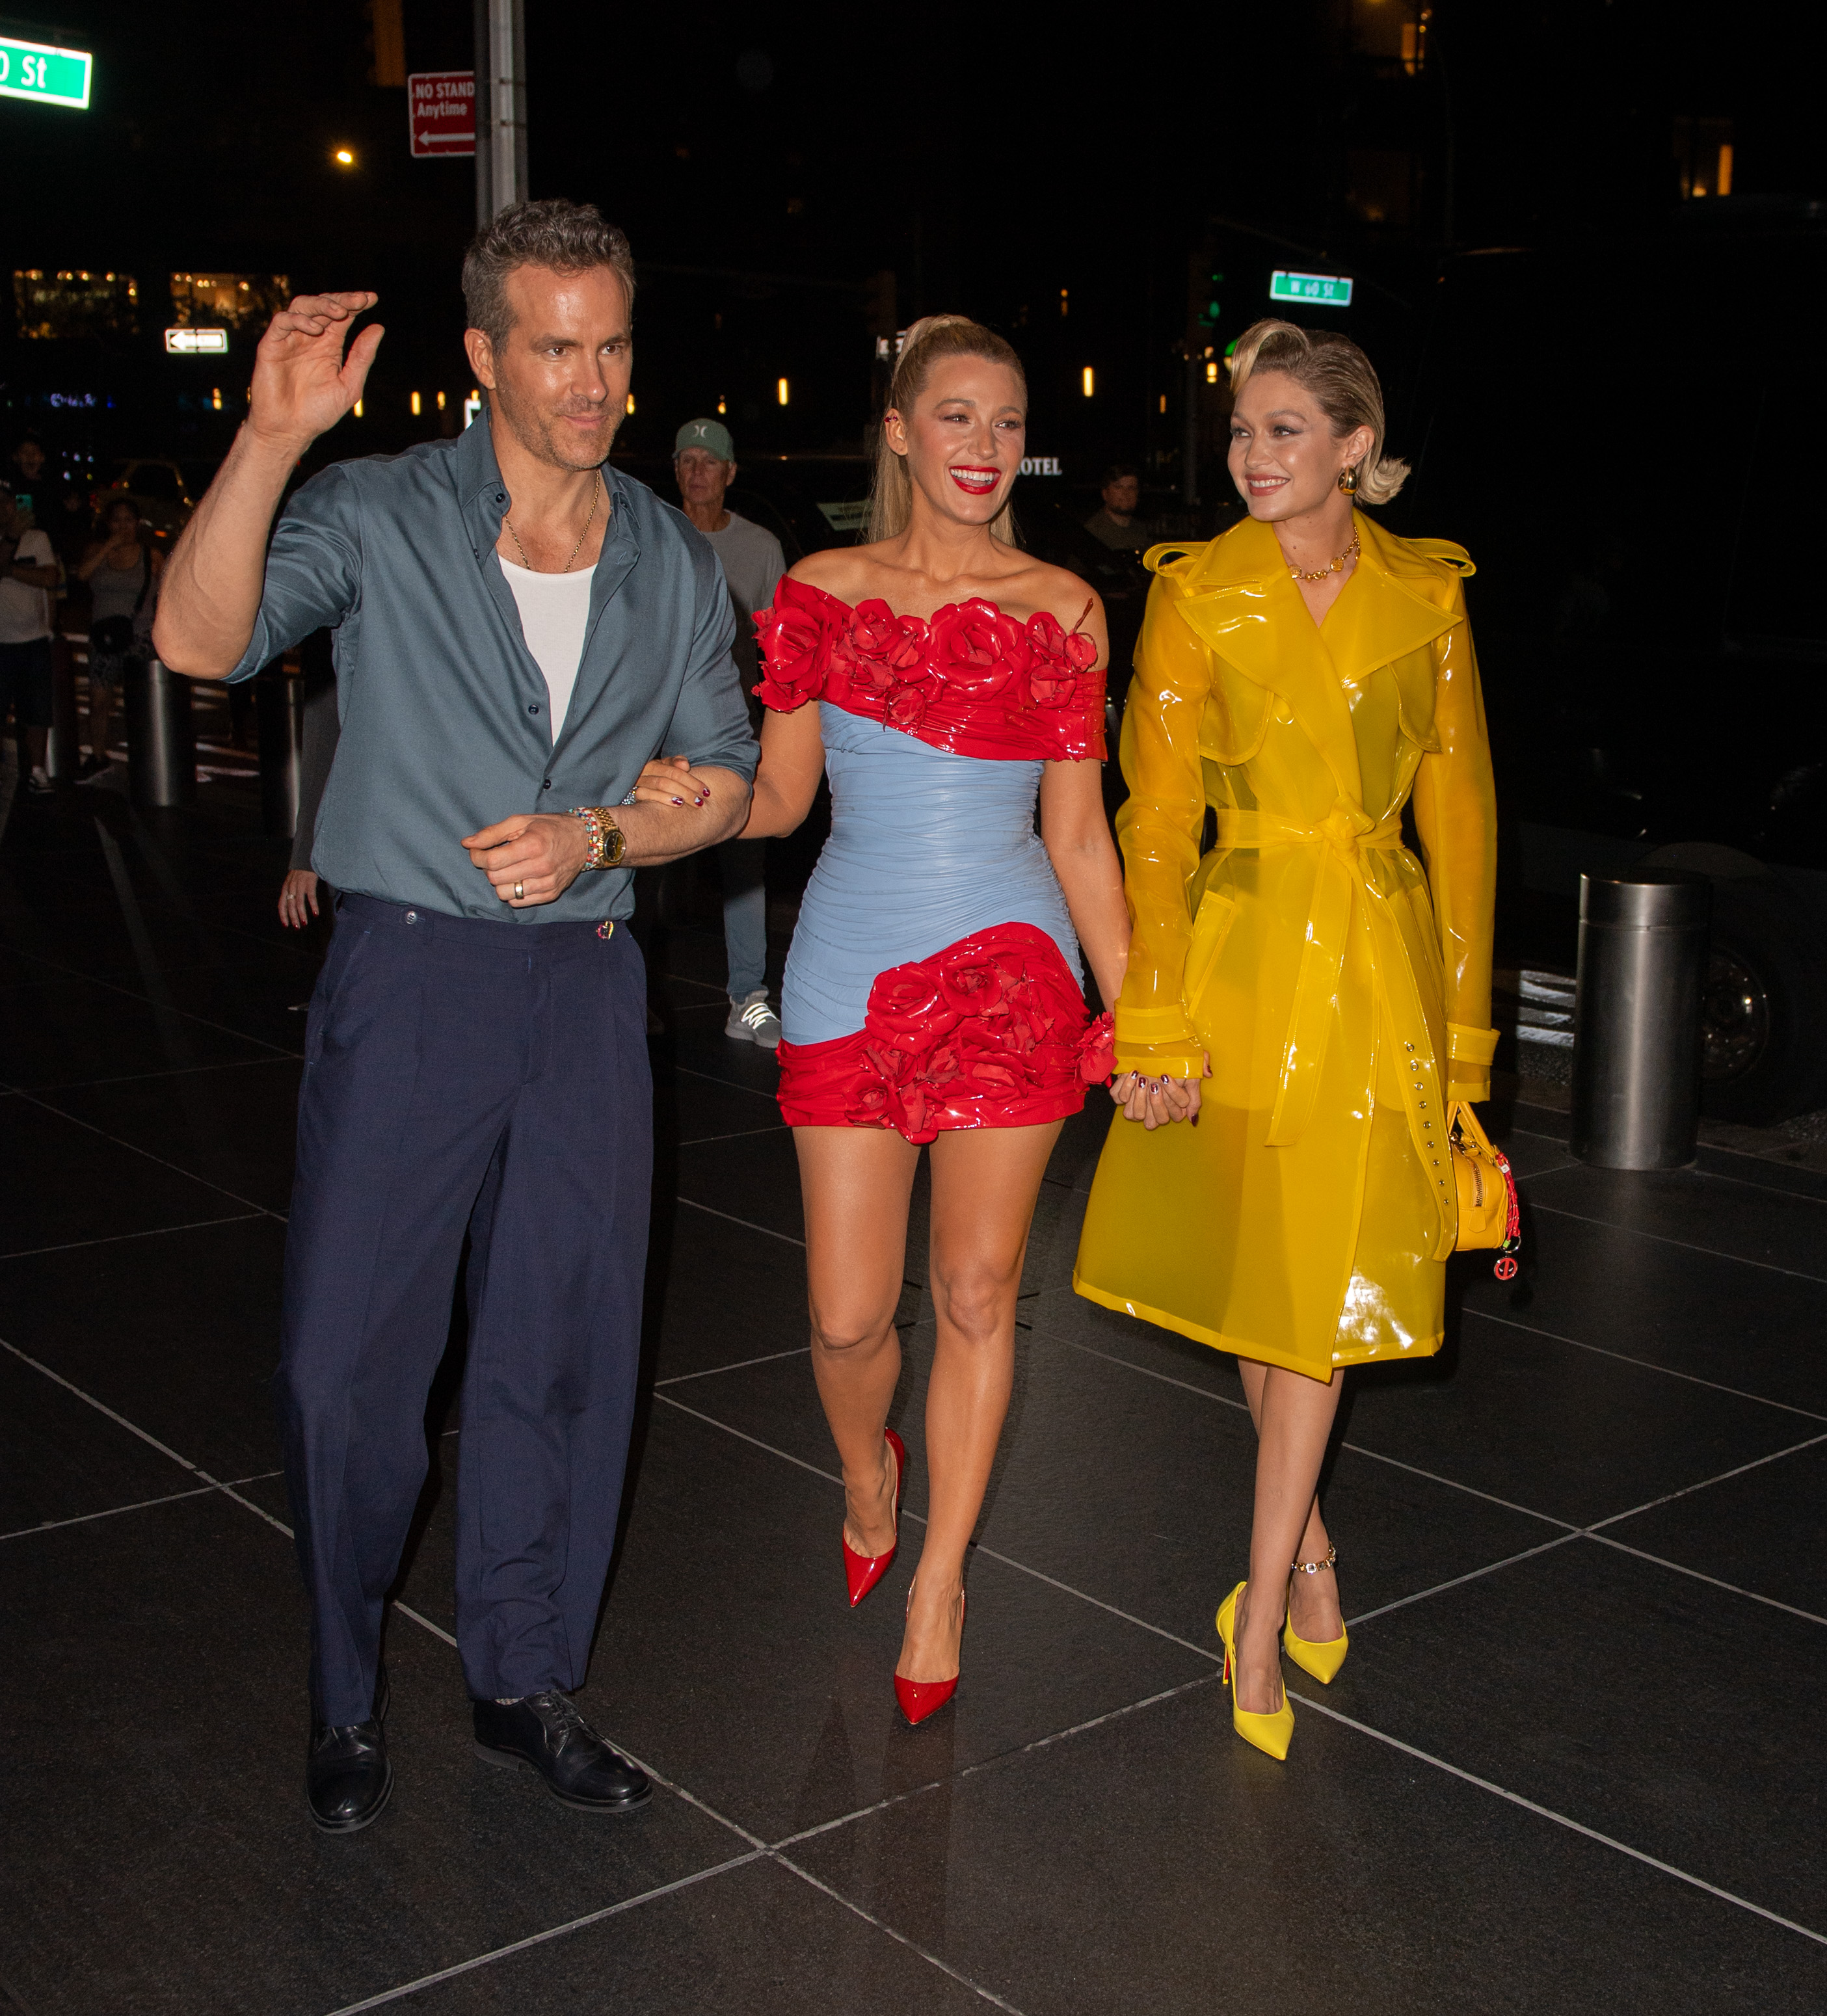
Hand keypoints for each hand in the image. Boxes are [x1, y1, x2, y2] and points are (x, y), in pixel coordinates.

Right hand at [247, 292, 383, 452]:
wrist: (290, 431)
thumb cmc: (318, 413)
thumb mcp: (349, 385)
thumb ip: (362, 357)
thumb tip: (378, 327)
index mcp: (328, 345)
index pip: (342, 316)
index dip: (356, 303)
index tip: (372, 298)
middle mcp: (309, 338)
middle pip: (323, 305)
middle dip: (342, 299)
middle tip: (359, 301)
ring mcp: (289, 339)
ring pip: (301, 306)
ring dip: (322, 304)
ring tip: (340, 312)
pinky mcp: (271, 345)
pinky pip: (282, 322)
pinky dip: (299, 320)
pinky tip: (316, 329)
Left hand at [277, 869, 319, 927]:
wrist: (308, 856)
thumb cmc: (302, 871)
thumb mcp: (293, 881)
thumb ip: (292, 891)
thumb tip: (294, 905)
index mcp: (286, 887)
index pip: (281, 904)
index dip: (283, 915)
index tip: (285, 925)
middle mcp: (291, 886)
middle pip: (290, 905)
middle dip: (293, 917)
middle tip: (297, 927)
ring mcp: (300, 884)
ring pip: (298, 902)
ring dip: (301, 914)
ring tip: (305, 923)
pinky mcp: (309, 881)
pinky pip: (310, 896)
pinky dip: (313, 905)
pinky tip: (316, 913)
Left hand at [460, 811, 589, 906]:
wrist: (584, 840)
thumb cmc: (550, 827)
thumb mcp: (520, 821)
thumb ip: (491, 833)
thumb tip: (467, 843)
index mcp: (532, 845)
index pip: (492, 861)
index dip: (477, 857)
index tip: (477, 851)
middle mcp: (540, 867)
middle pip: (495, 878)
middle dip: (488, 868)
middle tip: (494, 858)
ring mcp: (547, 883)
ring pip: (505, 893)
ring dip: (500, 882)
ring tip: (507, 869)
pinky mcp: (551, 894)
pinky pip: (519, 902)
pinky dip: (513, 892)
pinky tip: (518, 878)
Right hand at [629, 755, 713, 807]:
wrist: (640, 793)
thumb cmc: (659, 781)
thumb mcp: (669, 770)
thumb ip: (678, 764)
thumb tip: (685, 765)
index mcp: (656, 763)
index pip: (676, 770)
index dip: (692, 781)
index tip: (706, 791)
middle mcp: (646, 770)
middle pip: (670, 777)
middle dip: (688, 789)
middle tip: (701, 801)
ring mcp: (639, 781)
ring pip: (660, 784)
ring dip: (679, 793)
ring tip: (694, 802)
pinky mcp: (635, 793)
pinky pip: (647, 794)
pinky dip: (663, 798)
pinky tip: (677, 804)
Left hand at [1110, 1053, 1209, 1129]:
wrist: (1153, 1042)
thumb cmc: (1173, 1057)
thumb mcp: (1190, 1072)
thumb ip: (1195, 1094)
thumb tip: (1193, 1118)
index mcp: (1173, 1105)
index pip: (1176, 1115)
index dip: (1173, 1098)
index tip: (1167, 1077)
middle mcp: (1155, 1107)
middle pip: (1157, 1120)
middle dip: (1156, 1103)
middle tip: (1154, 1083)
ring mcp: (1137, 1102)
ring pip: (1135, 1115)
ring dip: (1138, 1098)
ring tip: (1142, 1079)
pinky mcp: (1122, 1092)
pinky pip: (1119, 1099)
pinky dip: (1124, 1087)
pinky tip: (1132, 1073)